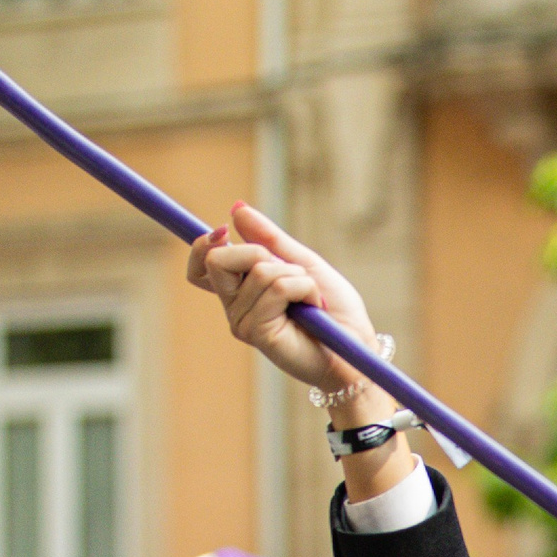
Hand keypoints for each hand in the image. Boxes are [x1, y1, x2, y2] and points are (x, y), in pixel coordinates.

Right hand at [184, 203, 384, 408]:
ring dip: (297, 276)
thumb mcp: (302, 264)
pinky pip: (277, 288)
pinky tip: (313, 309)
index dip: (203, 244)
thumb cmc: (334, 312)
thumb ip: (269, 239)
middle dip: (259, 253)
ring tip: (311, 299)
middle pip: (217, 260)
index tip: (223, 231)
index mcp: (240, 291)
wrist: (356, 348)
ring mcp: (242, 322)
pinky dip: (304, 289)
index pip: (200, 267)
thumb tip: (236, 208)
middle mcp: (234, 307)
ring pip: (259, 271)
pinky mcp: (257, 333)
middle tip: (291, 274)